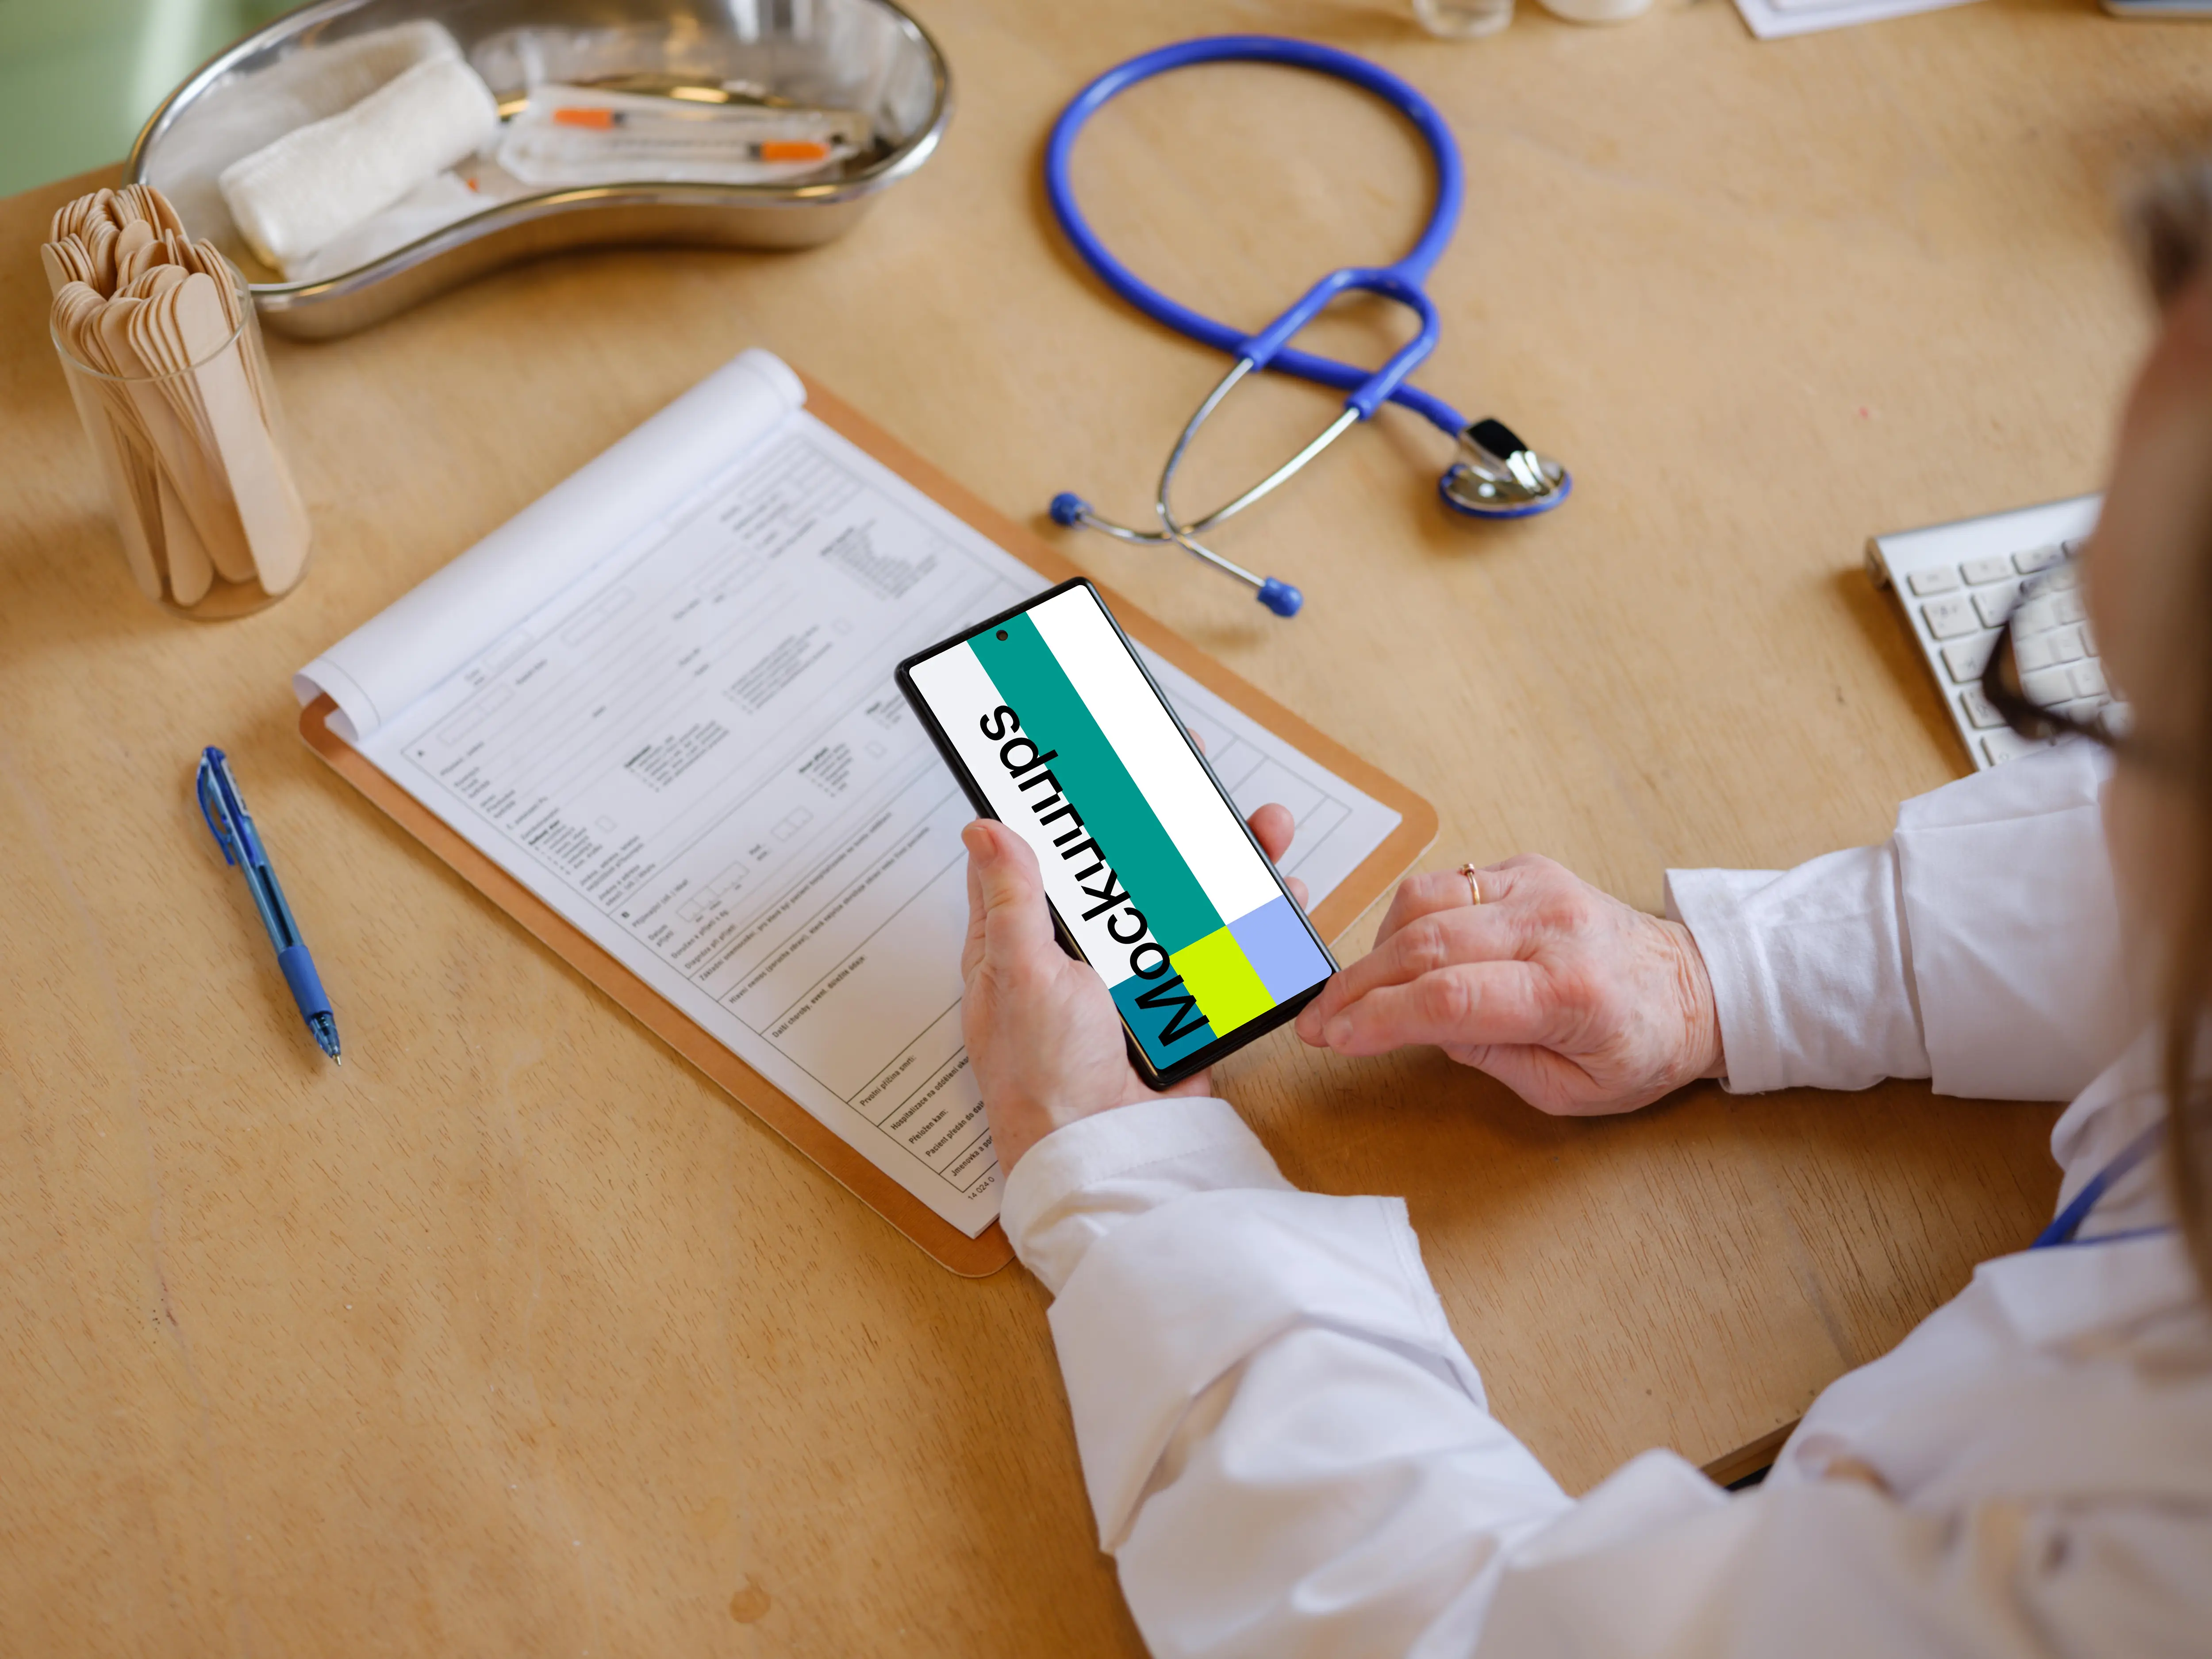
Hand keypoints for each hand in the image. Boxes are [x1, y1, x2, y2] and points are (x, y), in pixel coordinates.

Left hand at [962, 804, 1304, 1172]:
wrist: (1108, 1150)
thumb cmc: (1043, 1077)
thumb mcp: (1020, 974)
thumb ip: (1011, 899)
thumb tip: (982, 828)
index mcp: (1027, 935)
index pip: (1045, 849)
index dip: (1071, 802)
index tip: (1103, 758)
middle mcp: (1082, 948)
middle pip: (1128, 862)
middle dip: (1168, 819)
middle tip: (1199, 776)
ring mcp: (1136, 972)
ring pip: (1184, 896)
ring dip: (1224, 860)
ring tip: (1262, 830)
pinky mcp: (1182, 1000)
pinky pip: (1220, 949)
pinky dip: (1253, 920)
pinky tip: (1278, 895)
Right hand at [1294, 855, 1723, 1115]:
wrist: (1694, 986)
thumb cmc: (1639, 1045)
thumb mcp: (1571, 1092)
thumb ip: (1492, 1061)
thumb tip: (1423, 1027)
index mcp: (1570, 993)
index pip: (1450, 998)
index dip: (1379, 1019)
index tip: (1333, 1039)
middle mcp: (1552, 927)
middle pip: (1424, 945)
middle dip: (1356, 988)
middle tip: (1318, 1022)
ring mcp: (1538, 888)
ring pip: (1424, 902)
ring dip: (1376, 949)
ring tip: (1359, 992)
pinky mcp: (1527, 869)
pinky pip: (1444, 883)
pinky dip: (1407, 919)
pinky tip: (1402, 955)